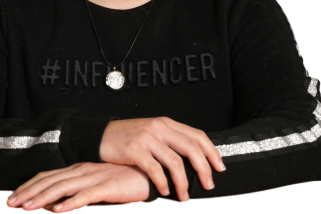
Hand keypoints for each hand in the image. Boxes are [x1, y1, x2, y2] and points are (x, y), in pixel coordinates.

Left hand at [5, 162, 150, 212]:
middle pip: (50, 180)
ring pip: (63, 187)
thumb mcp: (96, 188)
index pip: (48, 176)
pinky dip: (71, 202)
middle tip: (9, 204)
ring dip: (44, 198)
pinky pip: (86, 195)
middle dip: (28, 192)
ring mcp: (95, 177)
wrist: (150, 174)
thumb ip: (77, 195)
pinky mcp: (108, 186)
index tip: (12, 198)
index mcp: (79, 170)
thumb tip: (55, 206)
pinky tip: (59, 210)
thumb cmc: (123, 182)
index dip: (29, 186)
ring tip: (27, 208)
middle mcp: (83, 171)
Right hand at [99, 117, 224, 200]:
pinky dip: (163, 183)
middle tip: (208, 185)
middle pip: (191, 148)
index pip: (197, 135)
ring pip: (174, 162)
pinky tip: (165, 191)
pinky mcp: (134, 149)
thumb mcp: (152, 134)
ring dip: (183, 182)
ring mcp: (146, 138)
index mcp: (166, 123)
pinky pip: (154, 169)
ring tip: (184, 196)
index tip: (219, 168)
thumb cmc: (128, 139)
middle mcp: (159, 128)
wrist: (100, 136)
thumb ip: (170, 142)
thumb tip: (195, 161)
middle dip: (204, 169)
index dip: (212, 152)